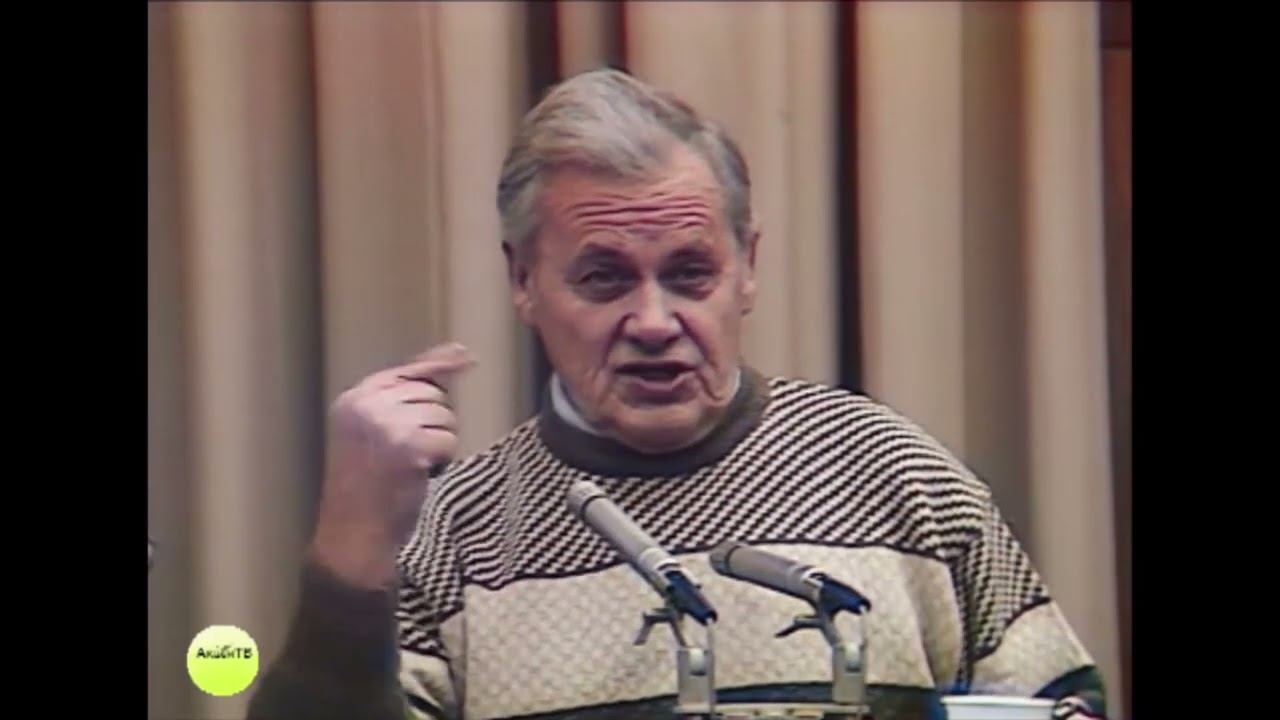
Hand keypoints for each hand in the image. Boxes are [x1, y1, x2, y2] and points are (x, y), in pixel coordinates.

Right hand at [308, 343, 474, 588]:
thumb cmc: (368, 486)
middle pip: (431, 393)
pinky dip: (443, 459)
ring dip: (439, 442)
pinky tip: (419, 474)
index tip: (466, 356)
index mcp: (355, 399)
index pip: (406, 370)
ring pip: (445, 416)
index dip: (439, 364)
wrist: (354, 532)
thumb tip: (456, 357)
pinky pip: (449, 439)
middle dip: (433, 421)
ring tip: (411, 465)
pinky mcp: (409, 447)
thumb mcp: (373, 432)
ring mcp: (388, 425)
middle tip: (409, 452)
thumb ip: (404, 397)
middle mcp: (368, 405)